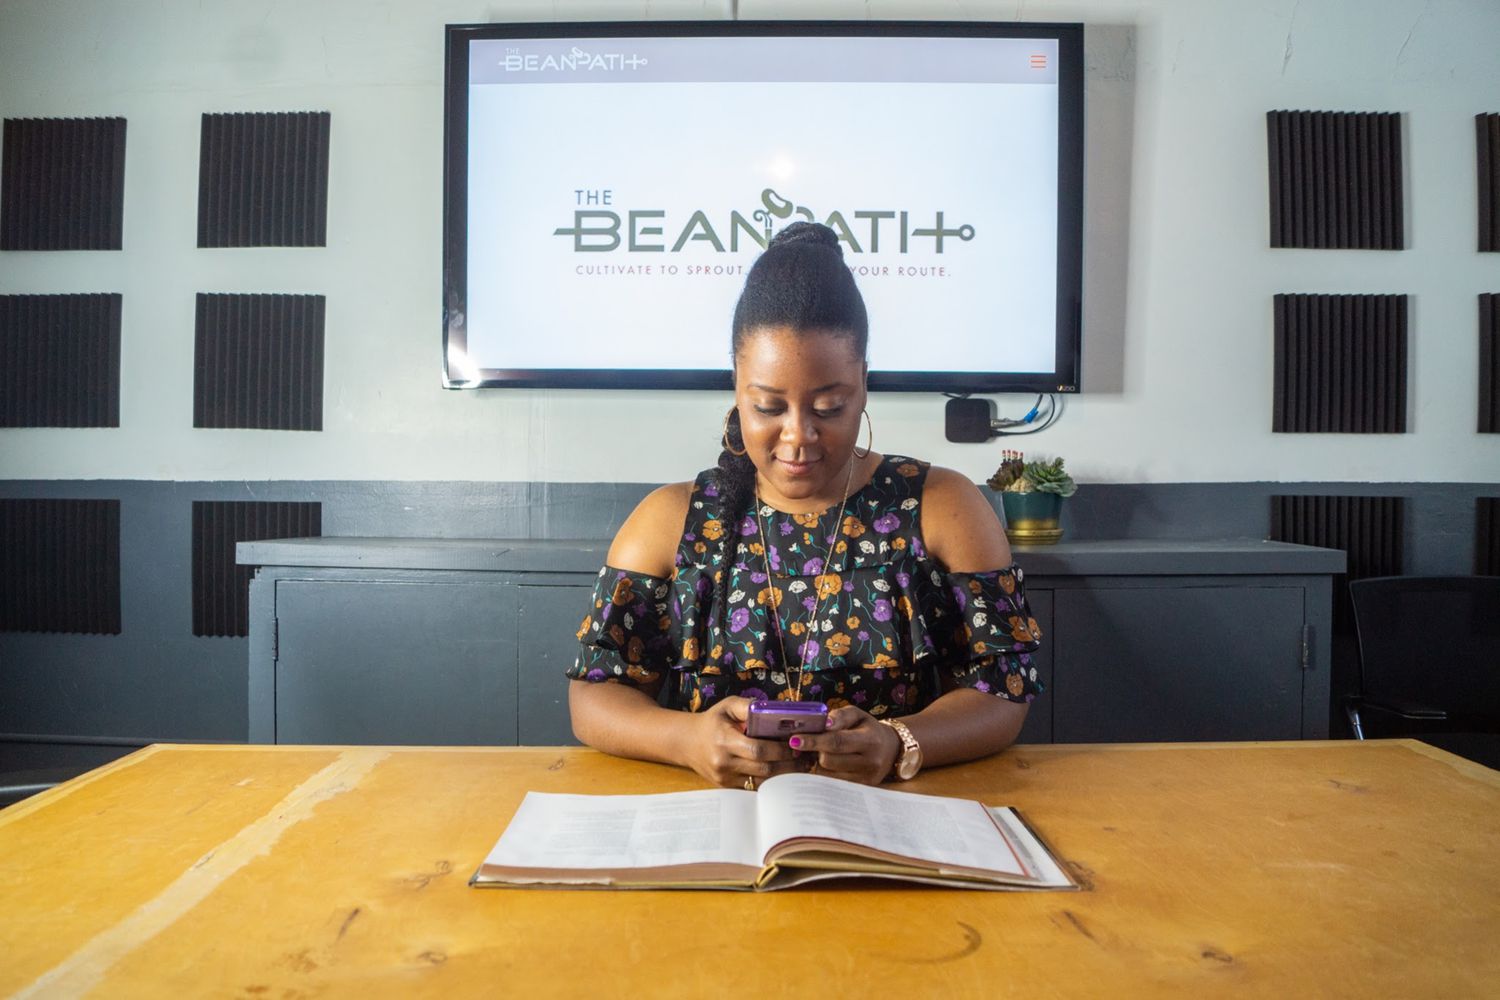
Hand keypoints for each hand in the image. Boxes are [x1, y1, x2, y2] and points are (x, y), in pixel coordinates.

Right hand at [681, 696, 798, 787]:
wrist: (687, 742)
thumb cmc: (712, 721)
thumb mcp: (727, 706)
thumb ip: (747, 706)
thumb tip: (771, 709)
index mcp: (724, 740)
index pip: (758, 750)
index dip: (780, 750)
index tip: (796, 745)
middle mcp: (723, 762)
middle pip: (764, 768)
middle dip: (788, 765)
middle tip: (806, 758)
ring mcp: (724, 778)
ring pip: (762, 782)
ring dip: (784, 777)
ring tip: (801, 768)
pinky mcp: (726, 787)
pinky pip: (753, 788)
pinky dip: (771, 783)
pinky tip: (784, 775)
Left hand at [791, 705, 901, 785]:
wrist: (890, 749)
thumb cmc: (868, 729)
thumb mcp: (858, 715)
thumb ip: (841, 715)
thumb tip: (825, 724)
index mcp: (870, 740)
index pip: (837, 742)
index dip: (813, 741)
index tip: (794, 740)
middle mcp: (870, 763)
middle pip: (828, 761)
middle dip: (813, 752)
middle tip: (805, 745)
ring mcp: (865, 779)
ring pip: (827, 775)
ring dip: (816, 764)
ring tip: (819, 754)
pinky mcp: (860, 789)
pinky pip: (833, 784)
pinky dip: (824, 774)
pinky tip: (824, 765)